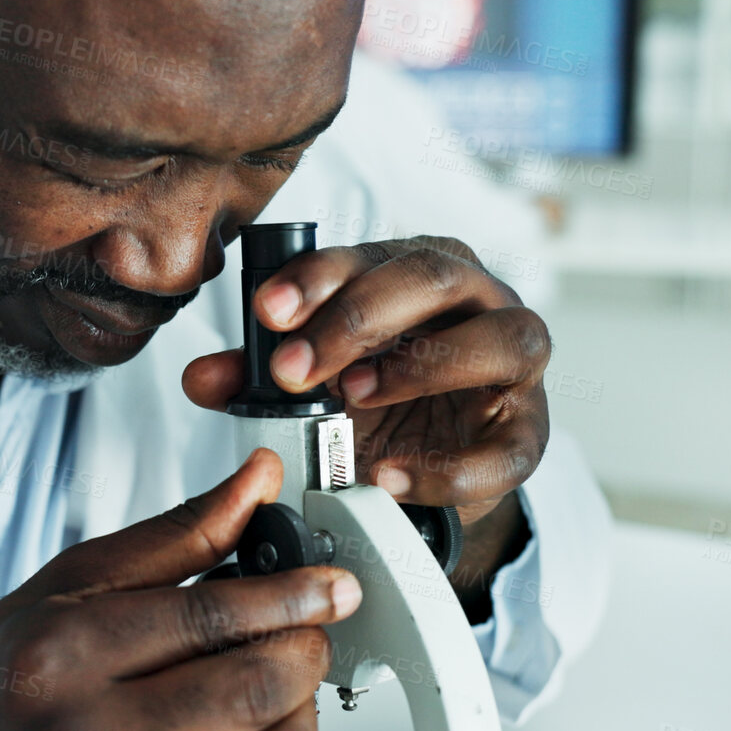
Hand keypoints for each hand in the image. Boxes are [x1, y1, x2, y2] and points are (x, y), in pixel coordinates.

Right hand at [0, 450, 361, 730]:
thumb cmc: (5, 678)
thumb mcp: (73, 586)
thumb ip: (175, 538)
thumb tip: (255, 484)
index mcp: (61, 655)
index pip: (208, 618)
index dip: (291, 594)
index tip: (331, 585)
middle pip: (248, 692)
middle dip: (304, 652)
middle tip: (309, 632)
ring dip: (297, 719)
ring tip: (278, 689)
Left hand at [182, 236, 549, 582]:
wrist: (434, 470)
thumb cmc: (381, 400)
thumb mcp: (315, 382)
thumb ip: (259, 375)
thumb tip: (200, 377)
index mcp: (418, 271)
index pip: (371, 253)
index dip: (318, 277)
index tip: (268, 313)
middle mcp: (478, 300)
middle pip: (434, 279)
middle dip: (357, 318)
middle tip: (294, 367)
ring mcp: (515, 365)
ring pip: (503, 337)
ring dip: (422, 365)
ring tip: (354, 396)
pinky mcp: (529, 433)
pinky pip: (509, 445)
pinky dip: (450, 467)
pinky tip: (390, 477)